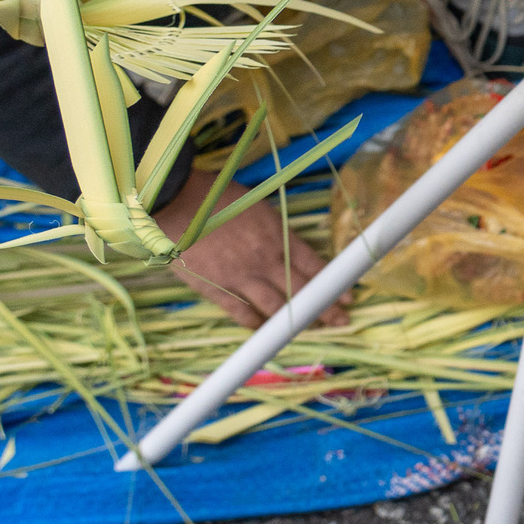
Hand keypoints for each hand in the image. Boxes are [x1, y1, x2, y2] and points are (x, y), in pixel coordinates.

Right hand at [156, 167, 346, 330]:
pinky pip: (242, 313)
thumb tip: (286, 245)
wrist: (175, 201)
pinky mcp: (216, 289)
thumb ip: (274, 230)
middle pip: (302, 291)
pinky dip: (255, 323)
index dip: (333, 285)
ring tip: (310, 329)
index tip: (348, 297)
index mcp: (278, 235)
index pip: (314, 266)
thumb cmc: (213, 194)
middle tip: (341, 320)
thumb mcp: (256, 205)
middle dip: (325, 308)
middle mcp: (265, 260)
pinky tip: (264, 328)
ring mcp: (241, 277)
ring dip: (294, 321)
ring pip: (277, 307)